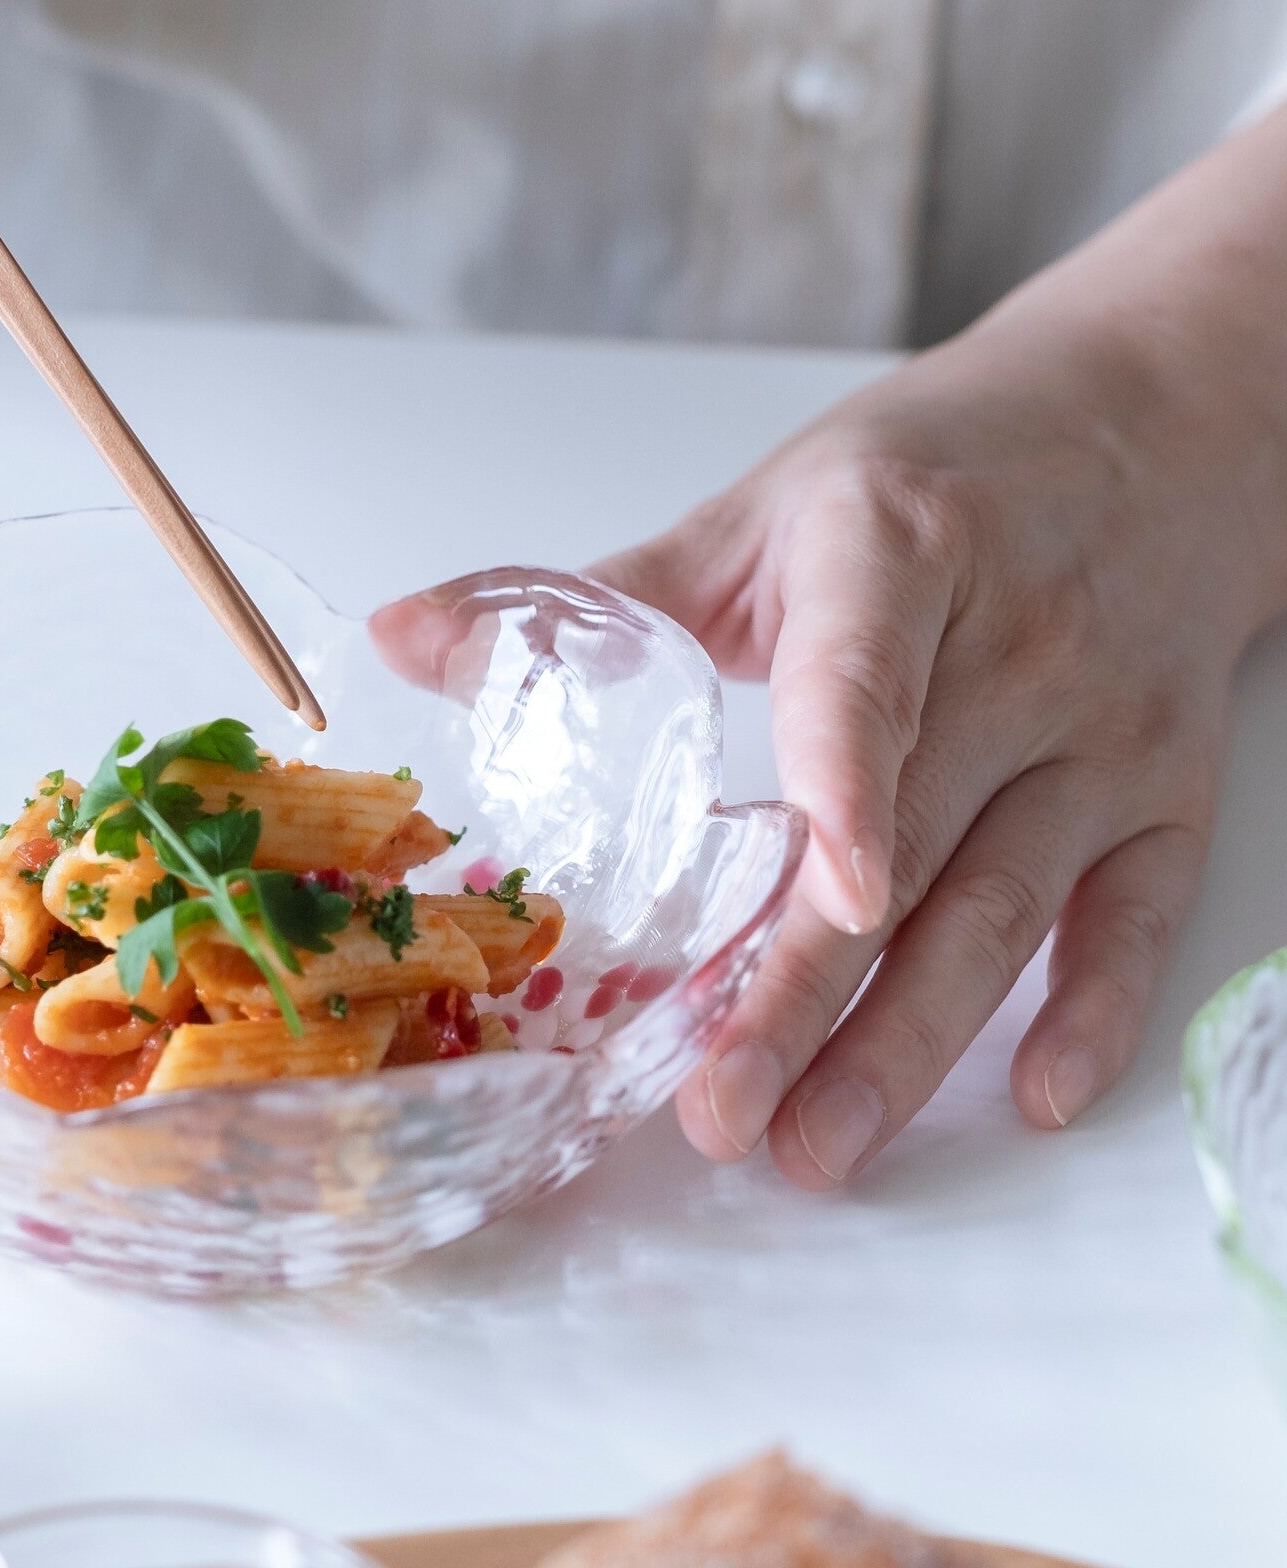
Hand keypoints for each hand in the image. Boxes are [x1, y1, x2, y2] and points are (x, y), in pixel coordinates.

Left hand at [377, 113, 1286, 1185]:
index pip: (865, 676)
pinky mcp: (1164, 787)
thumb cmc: (935, 475)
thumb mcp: (764, 514)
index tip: (826, 896)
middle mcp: (1015, 650)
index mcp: (893, 556)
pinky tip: (1033, 1098)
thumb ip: (597, 599)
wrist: (1159, 421)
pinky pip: (1133, 914)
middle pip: (905, 846)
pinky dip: (1096, 1010)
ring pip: (1005, 907)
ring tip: (818, 1146)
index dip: (847, 783)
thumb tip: (403, 636)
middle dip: (809, 994)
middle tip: (723, 1111)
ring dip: (912, 1042)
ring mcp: (1099, 731)